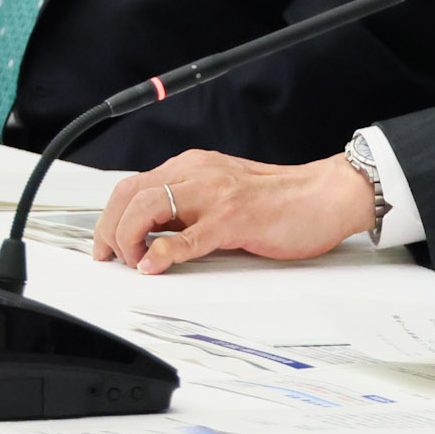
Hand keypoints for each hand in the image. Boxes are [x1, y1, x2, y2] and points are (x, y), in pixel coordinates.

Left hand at [91, 151, 374, 273]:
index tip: (105, 244)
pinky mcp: (234, 219)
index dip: (109, 218)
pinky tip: (155, 266)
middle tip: (111, 256)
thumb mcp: (225, 194)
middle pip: (130, 194)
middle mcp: (200, 173)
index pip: (133, 186)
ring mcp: (217, 195)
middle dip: (109, 230)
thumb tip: (156, 237)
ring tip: (136, 261)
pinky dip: (162, 255)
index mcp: (195, 167)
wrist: (329, 194)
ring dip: (129, 240)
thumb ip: (191, 209)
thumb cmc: (284, 199)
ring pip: (147, 208)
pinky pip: (186, 238)